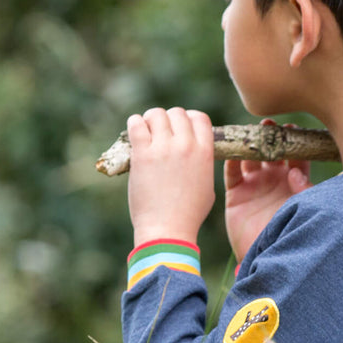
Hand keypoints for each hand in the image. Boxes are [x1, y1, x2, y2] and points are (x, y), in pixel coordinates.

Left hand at [127, 107, 215, 247]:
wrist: (168, 229)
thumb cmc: (188, 213)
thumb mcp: (207, 186)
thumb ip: (202, 163)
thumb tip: (195, 150)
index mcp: (205, 152)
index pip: (200, 117)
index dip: (189, 120)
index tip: (180, 130)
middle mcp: (186, 146)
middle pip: (177, 113)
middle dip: (168, 121)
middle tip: (160, 134)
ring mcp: (164, 148)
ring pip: (156, 114)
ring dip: (150, 121)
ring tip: (147, 133)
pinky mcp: (142, 154)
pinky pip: (136, 124)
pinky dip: (134, 124)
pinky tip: (135, 134)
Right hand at [225, 122, 310, 259]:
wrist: (263, 258)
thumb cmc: (288, 234)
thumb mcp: (302, 211)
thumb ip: (305, 191)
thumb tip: (295, 171)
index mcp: (294, 183)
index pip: (296, 156)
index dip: (295, 142)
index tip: (293, 129)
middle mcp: (274, 181)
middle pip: (272, 151)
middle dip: (271, 137)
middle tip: (270, 126)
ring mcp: (254, 185)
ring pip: (250, 156)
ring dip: (250, 143)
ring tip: (251, 133)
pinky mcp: (235, 194)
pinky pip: (230, 171)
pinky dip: (229, 158)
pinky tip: (232, 147)